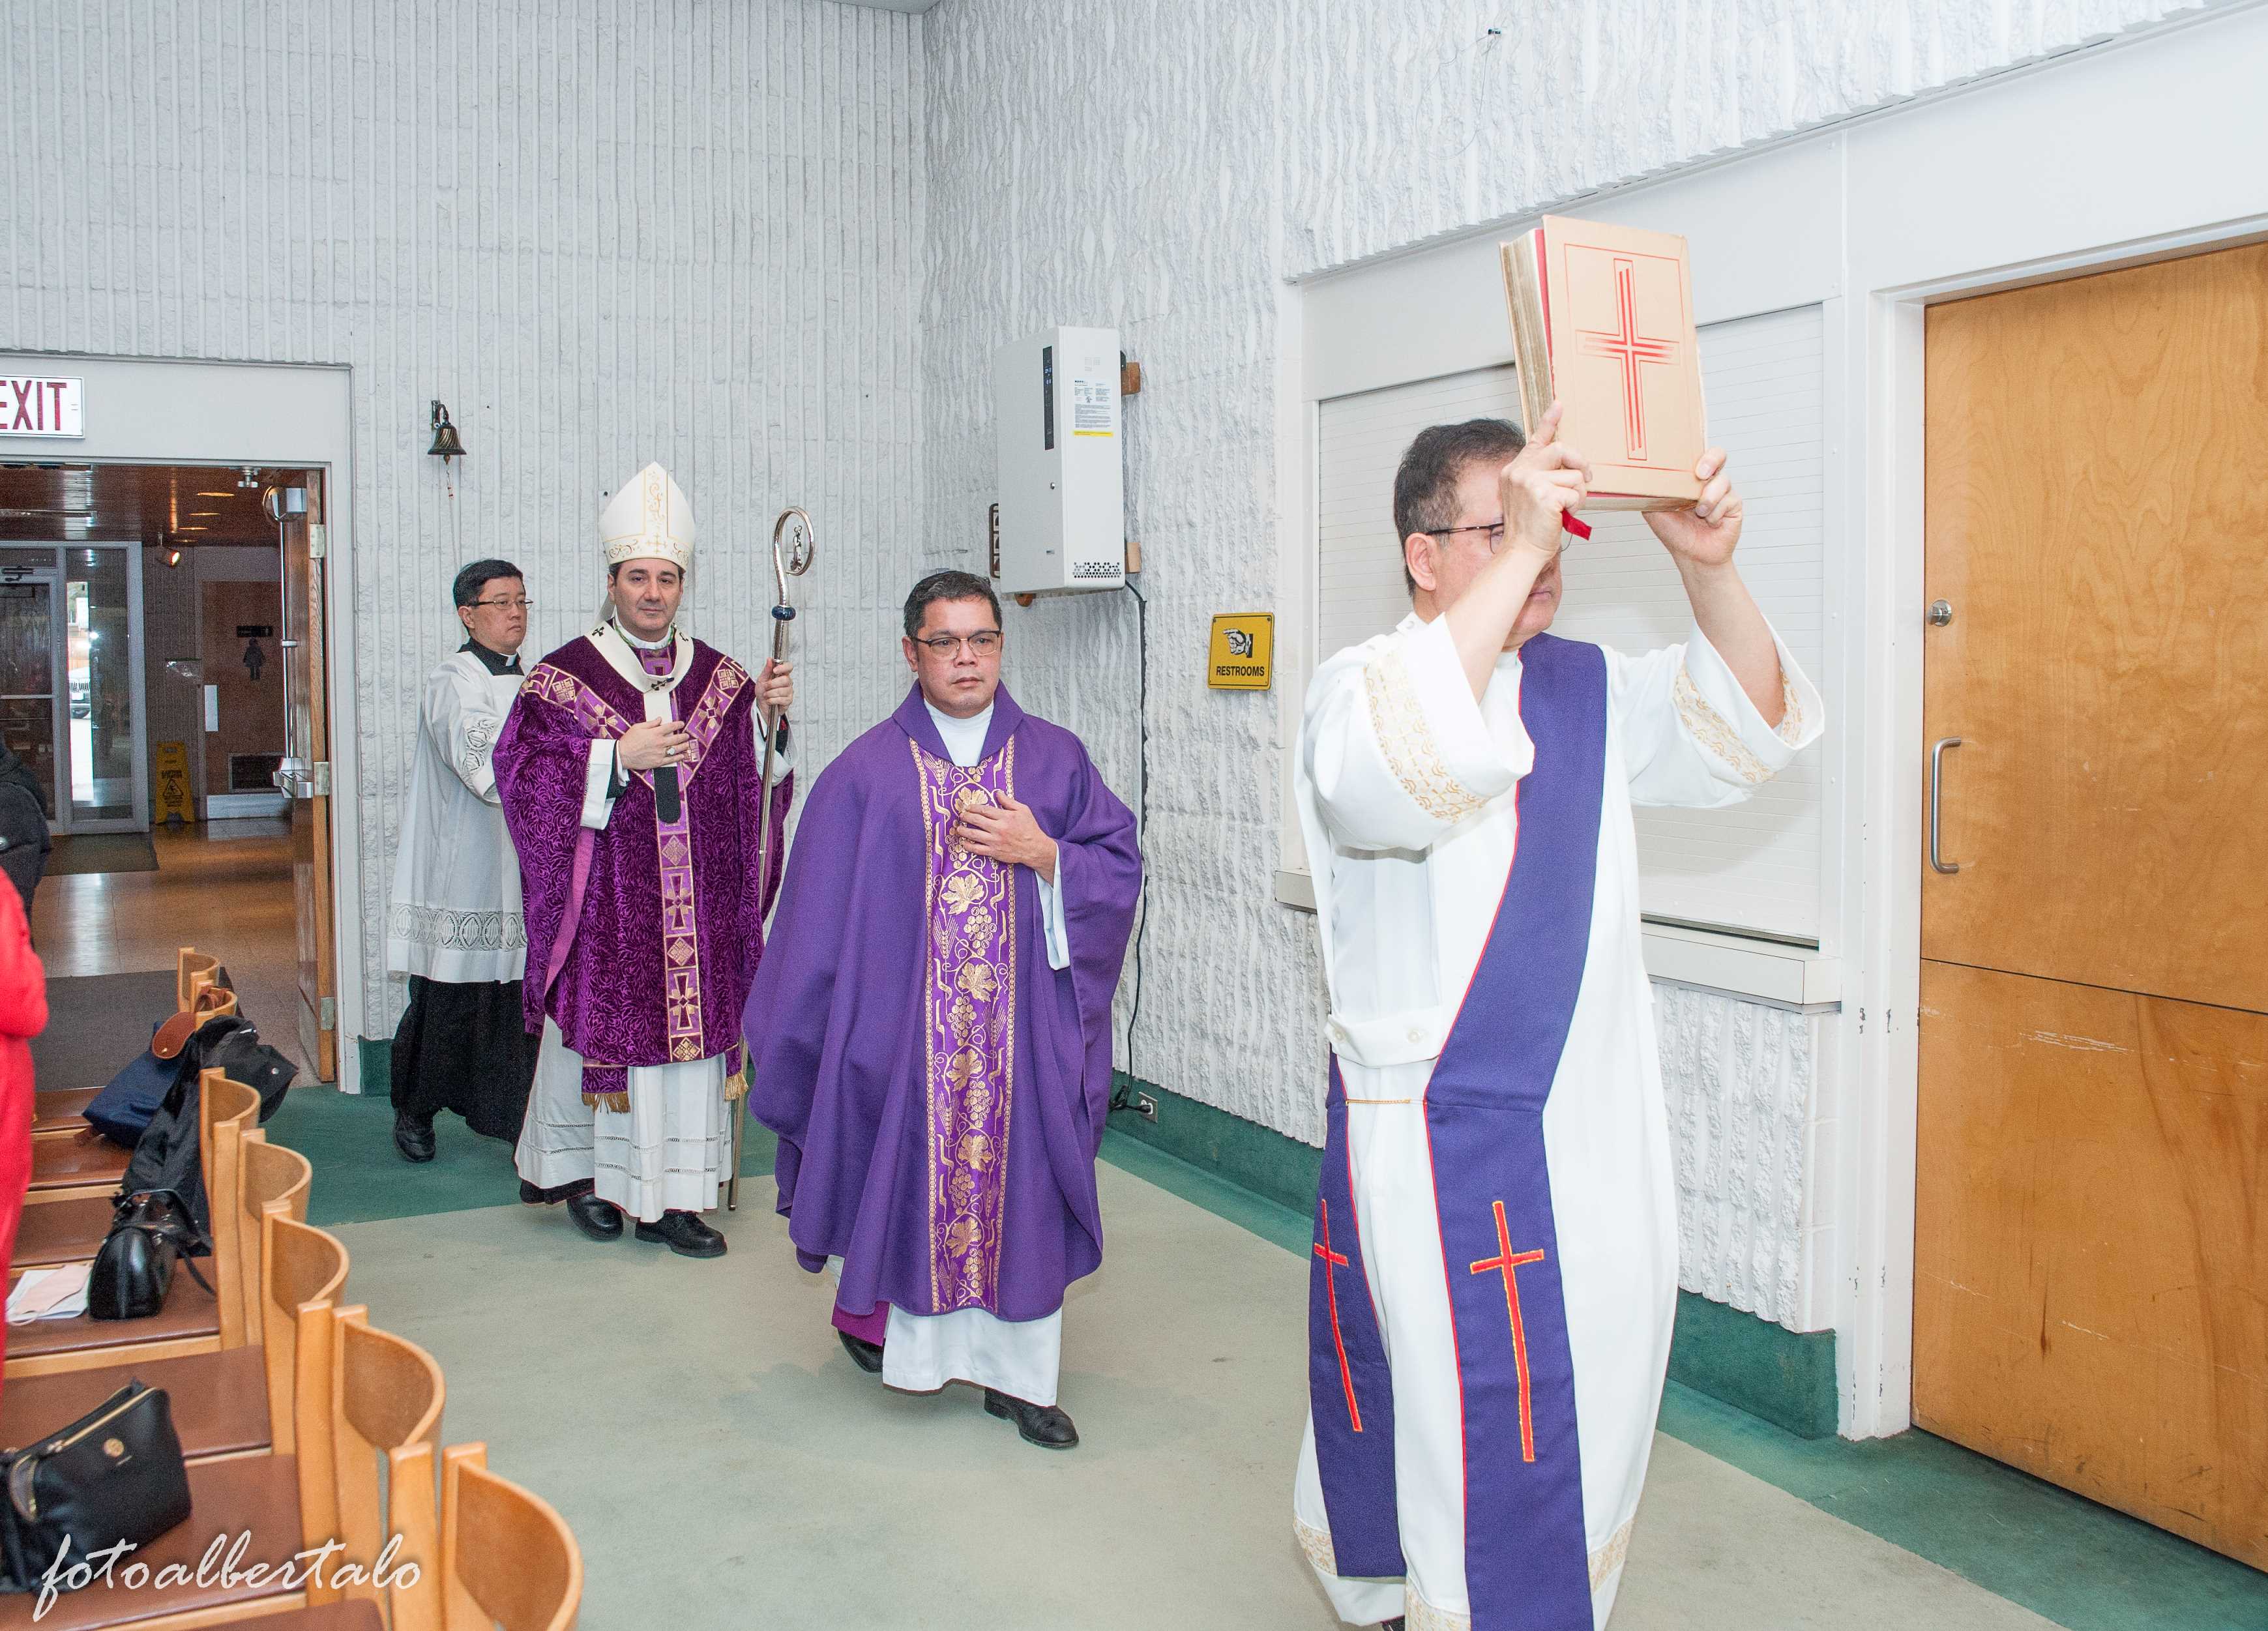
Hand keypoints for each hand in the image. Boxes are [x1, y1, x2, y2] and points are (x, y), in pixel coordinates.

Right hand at [619, 720, 690, 771]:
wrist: (622, 755)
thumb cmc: (629, 740)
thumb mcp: (638, 727)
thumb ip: (651, 723)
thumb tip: (660, 719)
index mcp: (655, 733)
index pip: (670, 727)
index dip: (678, 724)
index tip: (681, 724)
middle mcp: (660, 743)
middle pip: (676, 738)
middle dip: (683, 736)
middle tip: (686, 735)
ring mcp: (660, 753)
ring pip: (676, 749)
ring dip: (683, 746)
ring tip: (687, 744)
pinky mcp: (658, 762)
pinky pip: (671, 760)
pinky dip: (678, 757)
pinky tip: (682, 755)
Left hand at [758, 658, 794, 715]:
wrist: (761, 704)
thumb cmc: (763, 691)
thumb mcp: (762, 679)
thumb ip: (766, 670)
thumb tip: (769, 659)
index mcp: (782, 674)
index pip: (789, 667)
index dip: (783, 667)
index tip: (775, 670)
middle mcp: (788, 682)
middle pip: (785, 680)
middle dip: (772, 684)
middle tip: (766, 687)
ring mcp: (789, 691)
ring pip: (782, 691)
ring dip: (770, 693)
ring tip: (766, 695)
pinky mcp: (788, 700)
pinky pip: (782, 699)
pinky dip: (772, 700)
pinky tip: (769, 700)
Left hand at [951, 792, 1057, 882]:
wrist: (1034, 848)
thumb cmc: (1030, 828)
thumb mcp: (1023, 810)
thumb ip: (1008, 801)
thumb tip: (997, 792)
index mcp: (1005, 817)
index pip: (984, 810)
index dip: (973, 807)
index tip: (968, 807)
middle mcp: (998, 828)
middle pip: (976, 820)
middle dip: (966, 817)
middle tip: (961, 815)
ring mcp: (995, 841)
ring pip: (973, 834)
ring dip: (963, 830)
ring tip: (958, 828)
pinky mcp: (994, 852)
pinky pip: (977, 849)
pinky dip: (968, 845)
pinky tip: (964, 842)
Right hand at [1498, 402, 1590, 559]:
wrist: (1521, 552)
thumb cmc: (1530, 529)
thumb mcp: (1531, 497)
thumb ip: (1543, 478)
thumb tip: (1570, 469)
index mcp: (1515, 470)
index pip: (1536, 440)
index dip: (1549, 421)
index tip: (1559, 405)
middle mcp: (1519, 471)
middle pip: (1561, 449)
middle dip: (1580, 463)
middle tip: (1586, 477)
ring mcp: (1530, 482)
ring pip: (1574, 475)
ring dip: (1578, 494)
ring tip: (1565, 510)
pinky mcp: (1544, 495)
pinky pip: (1576, 493)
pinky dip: (1575, 507)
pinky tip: (1562, 517)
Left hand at [1645, 447, 1742, 567]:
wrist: (1691, 556)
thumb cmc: (1675, 532)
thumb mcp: (1654, 510)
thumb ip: (1650, 492)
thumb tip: (1637, 478)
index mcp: (1690, 477)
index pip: (1697, 453)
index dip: (1695, 450)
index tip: (1690, 461)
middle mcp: (1708, 481)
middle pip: (1719, 455)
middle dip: (1711, 460)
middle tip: (1701, 474)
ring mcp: (1723, 491)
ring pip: (1722, 481)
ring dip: (1708, 498)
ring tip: (1699, 513)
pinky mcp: (1734, 505)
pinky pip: (1729, 500)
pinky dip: (1716, 513)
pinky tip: (1711, 523)